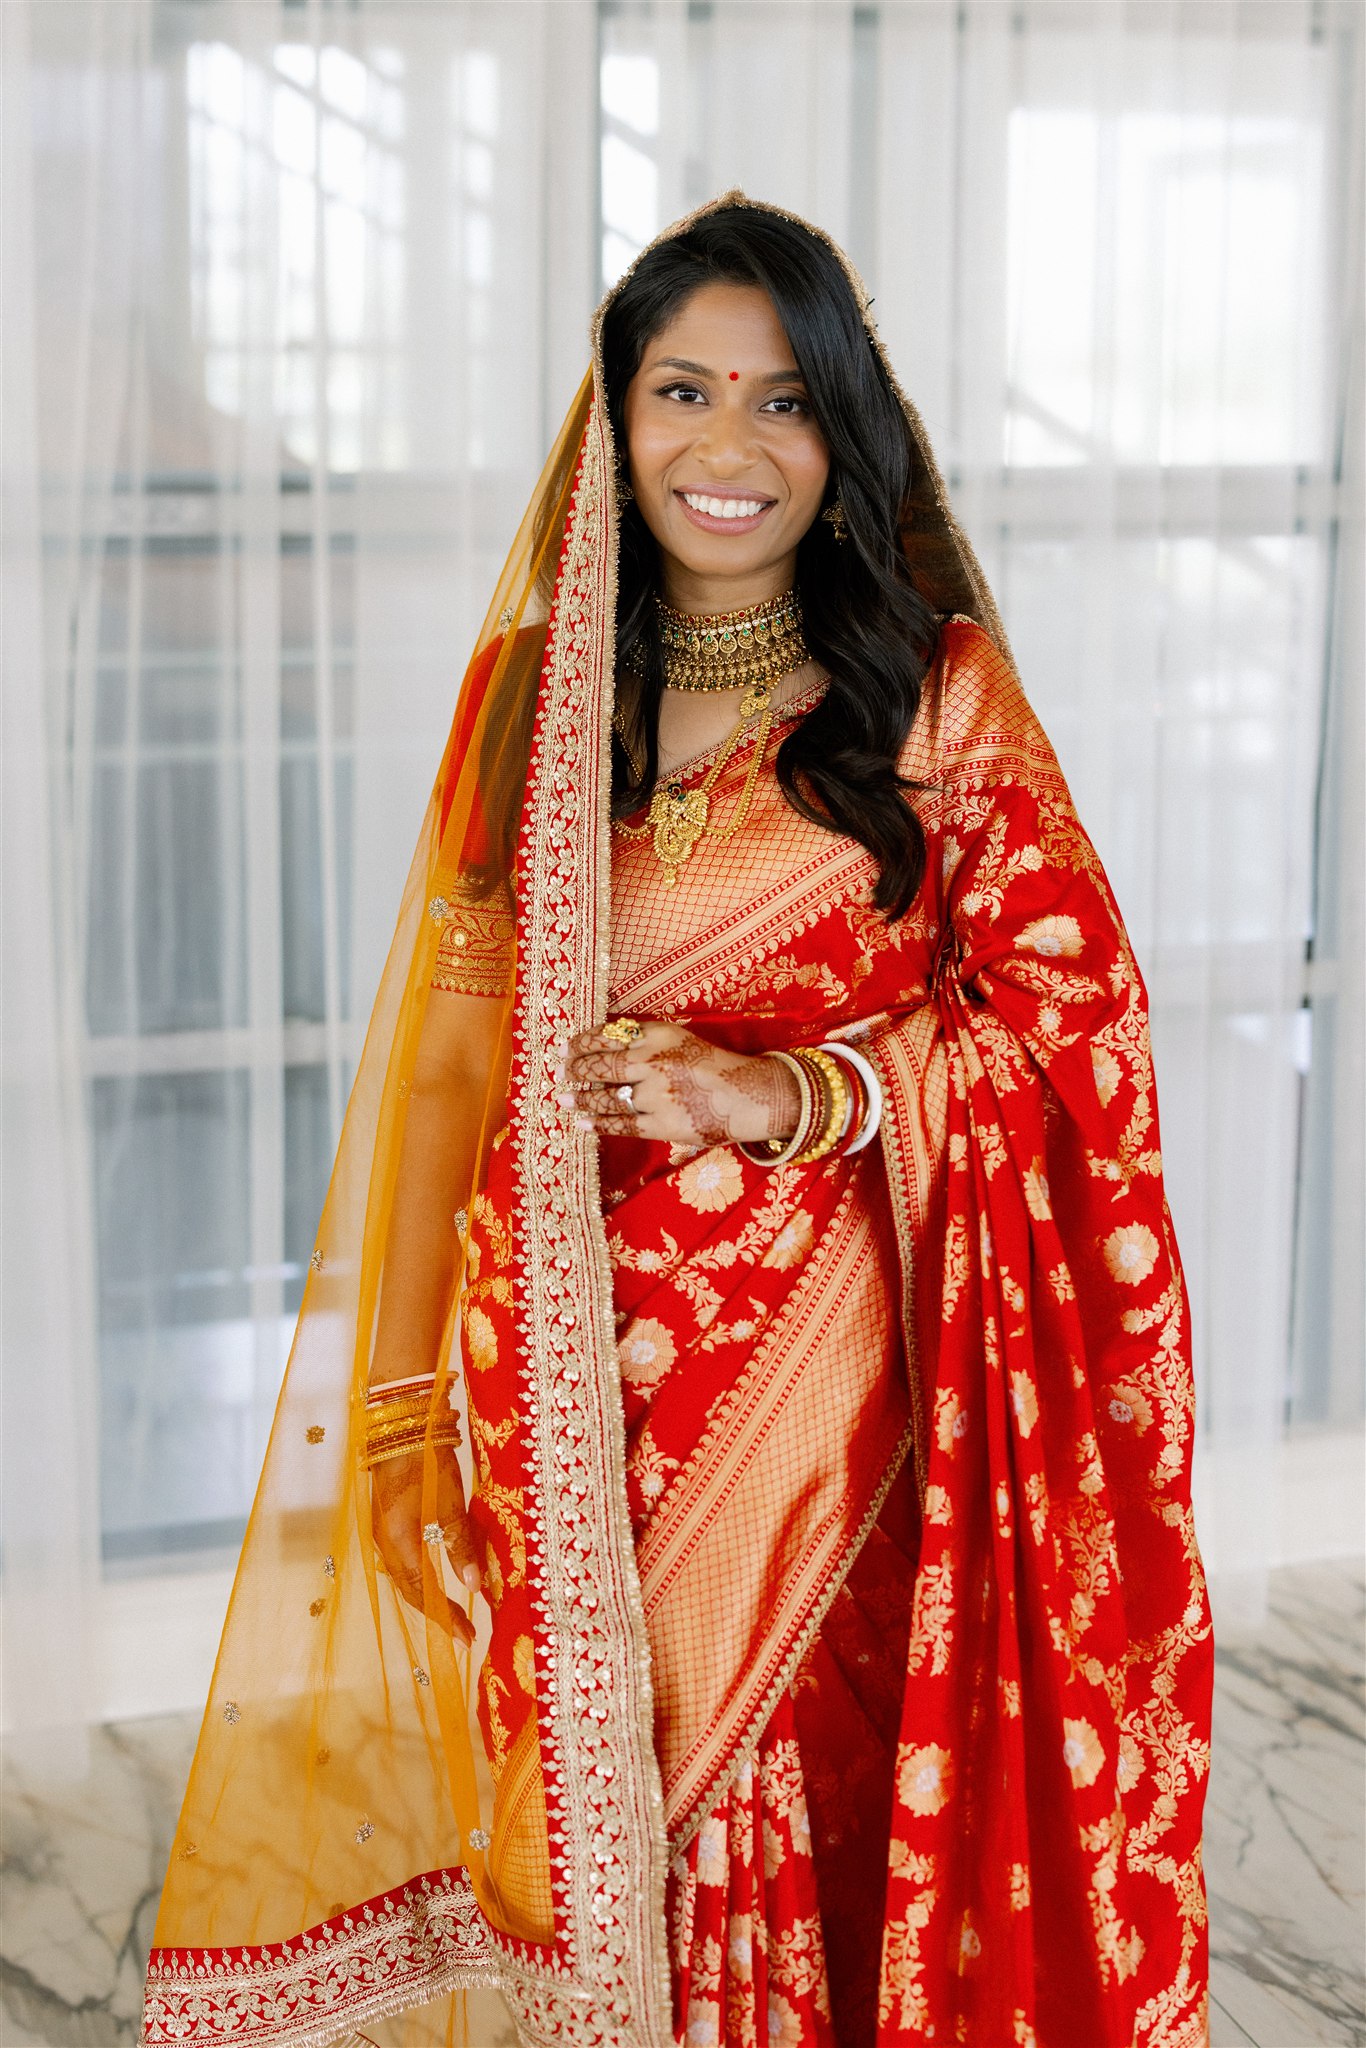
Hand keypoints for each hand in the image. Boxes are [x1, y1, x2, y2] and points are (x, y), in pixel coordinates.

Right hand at [370, 1445, 480, 1647]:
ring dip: (428, 1597)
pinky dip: (420, 1578)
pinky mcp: (386, 1522)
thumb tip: (475, 1586)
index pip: (423, 1593)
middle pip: (410, 1591)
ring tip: (453, 1612)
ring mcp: (382, 1533)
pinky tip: (434, 1579)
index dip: (446, 1617)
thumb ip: (459, 1545)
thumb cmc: (427, 1461)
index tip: (467, 1637)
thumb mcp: (449, 1504)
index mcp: (399, 1542)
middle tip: (464, 1632)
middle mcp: (385, 1544)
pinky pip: (402, 1562)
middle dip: (437, 1613)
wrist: (400, 1426)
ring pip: (405, 1577)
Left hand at [562, 1021, 799, 1148]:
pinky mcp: (661, 1125)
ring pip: (606, 1098)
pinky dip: (599, 1124)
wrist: (745, 1096)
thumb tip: (602, 1045)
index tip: (566, 1047)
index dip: (582, 1042)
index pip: (608, 1037)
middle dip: (575, 1070)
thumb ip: (644, 1039)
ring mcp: (656, 1096)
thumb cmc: (710, 1064)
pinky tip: (582, 1123)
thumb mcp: (678, 1038)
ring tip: (564, 1099)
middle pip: (601, 1067)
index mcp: (658, 1036)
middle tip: (560, 1072)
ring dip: (581, 1099)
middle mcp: (654, 1063)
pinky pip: (622, 1125)